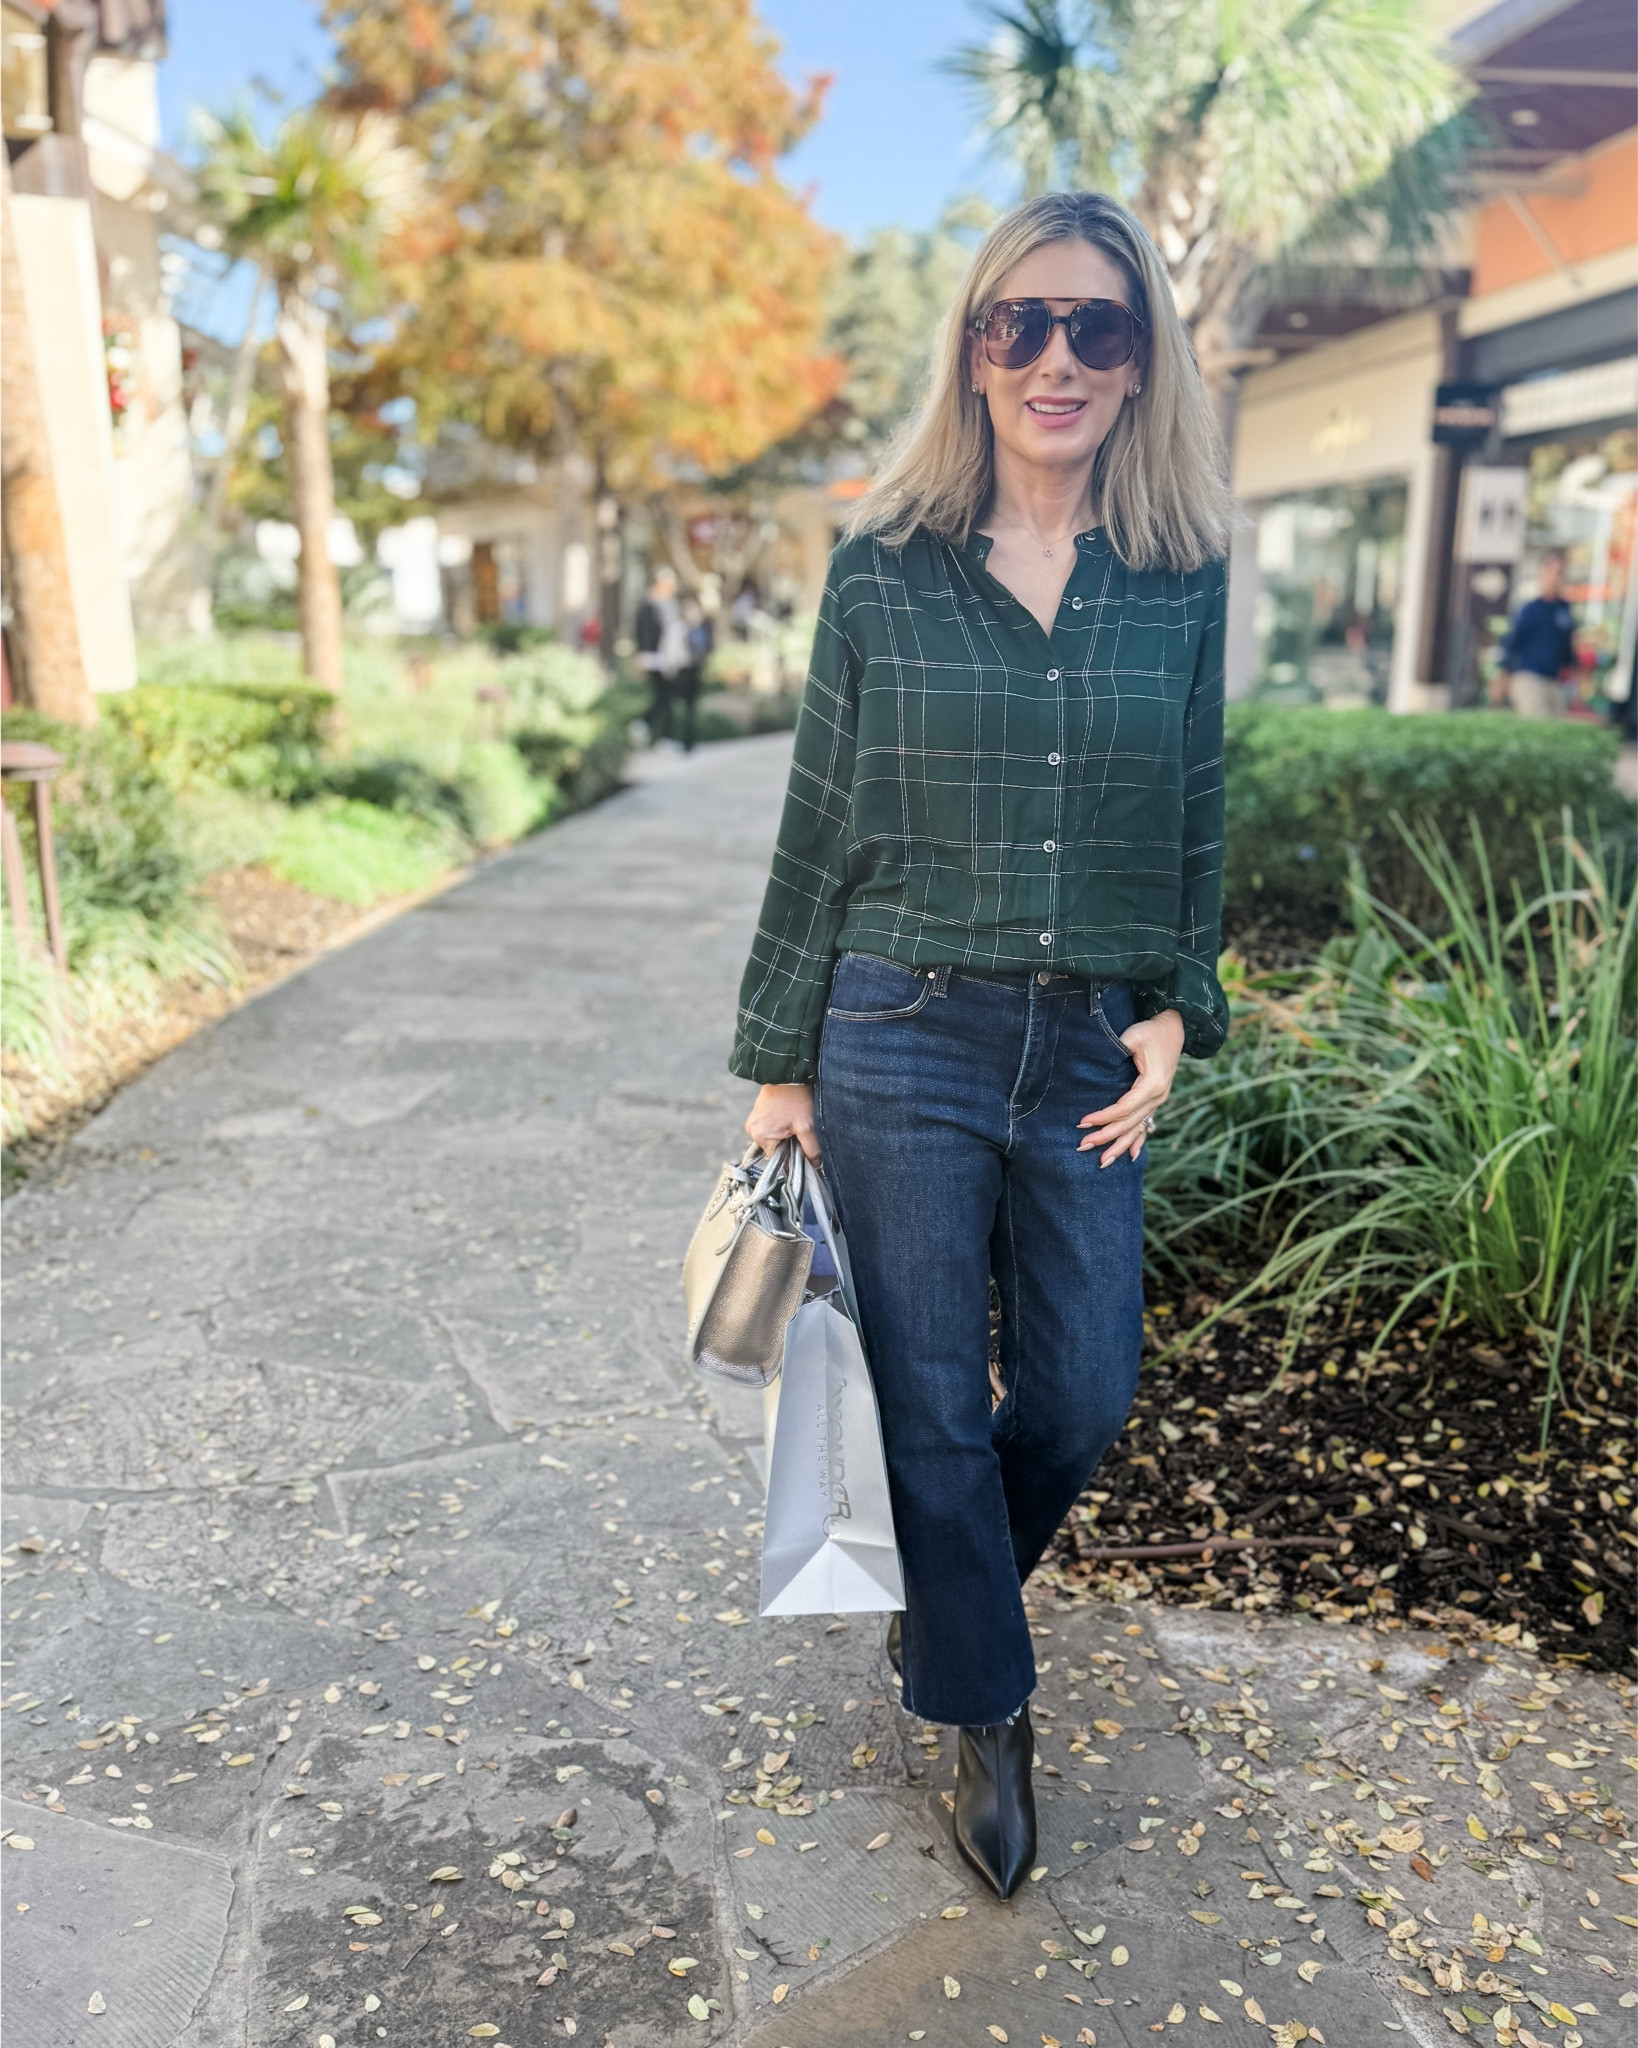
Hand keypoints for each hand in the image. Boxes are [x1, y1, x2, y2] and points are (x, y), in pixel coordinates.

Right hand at [745, 1082, 819, 1162]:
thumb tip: (814, 1164)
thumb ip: (811, 1149)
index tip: (802, 1145)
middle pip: (776, 1148)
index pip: (778, 1159)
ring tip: (794, 1120)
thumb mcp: (807, 1126)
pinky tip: (789, 1115)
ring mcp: (753, 1121)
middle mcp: (752, 1130)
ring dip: (785, 1133)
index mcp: (760, 1136)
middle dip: (789, 1143)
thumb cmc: (795, 1098)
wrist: (788, 1073)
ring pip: (774, 1138)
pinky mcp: (757, 1113)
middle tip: (799, 1129)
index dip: (793, 1155)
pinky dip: (781, 1125)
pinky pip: (771, 1127)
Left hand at [1078, 1009, 1183, 1166]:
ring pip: (1137, 1129)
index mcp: (1153, 1084)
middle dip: (1106, 1137)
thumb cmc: (1151, 1030)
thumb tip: (1095, 1061)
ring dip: (1119, 1146)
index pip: (1124, 1108)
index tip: (1083, 1123)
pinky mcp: (1156, 1100)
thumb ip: (1116, 1048)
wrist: (1175, 1027)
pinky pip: (1146, 1124)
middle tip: (1082, 1146)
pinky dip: (1137, 1141)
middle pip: (1129, 1123)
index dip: (1103, 1117)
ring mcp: (1159, 1100)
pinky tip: (1130, 1156)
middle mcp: (1158, 1096)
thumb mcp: (1133, 1036)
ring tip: (1102, 1162)